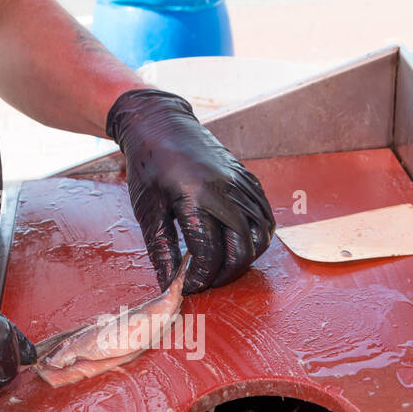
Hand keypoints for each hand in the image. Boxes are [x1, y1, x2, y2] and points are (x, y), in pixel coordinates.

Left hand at [106, 88, 275, 293]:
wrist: (162, 125)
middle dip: (226, 274)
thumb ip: (162, 250)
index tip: (190, 286)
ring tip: (222, 266)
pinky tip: (238, 244)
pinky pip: (265, 217)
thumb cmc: (149, 167)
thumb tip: (169, 284)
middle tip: (207, 280)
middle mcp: (224, 190)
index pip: (208, 252)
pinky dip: (257, 238)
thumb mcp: (148, 211)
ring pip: (260, 236)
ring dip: (245, 258)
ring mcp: (241, 184)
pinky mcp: (248, 180)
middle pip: (242, 248)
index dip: (200, 277)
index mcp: (194, 197)